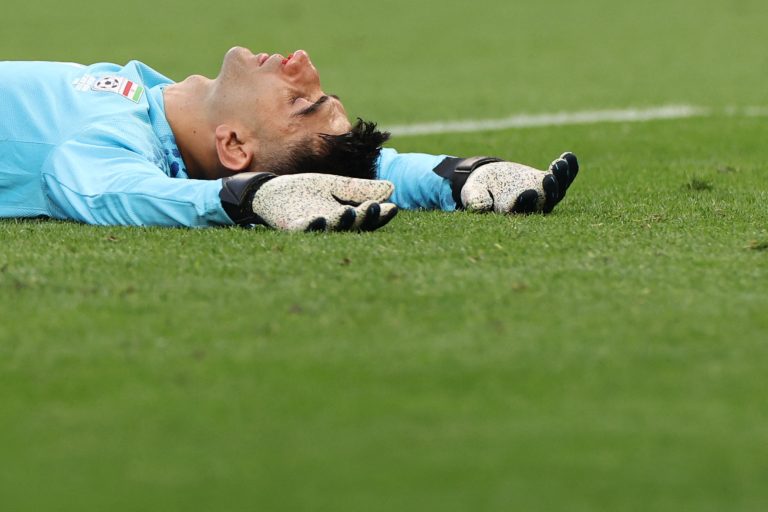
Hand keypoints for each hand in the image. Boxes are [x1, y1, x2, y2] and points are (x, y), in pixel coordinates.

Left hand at [250, 173, 397, 231]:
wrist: (273, 193)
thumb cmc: (307, 191)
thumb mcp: (336, 186)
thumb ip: (360, 189)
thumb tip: (391, 188)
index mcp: (347, 215)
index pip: (368, 217)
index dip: (380, 215)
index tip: (392, 208)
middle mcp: (334, 224)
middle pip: (354, 224)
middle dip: (364, 217)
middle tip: (373, 208)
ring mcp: (316, 226)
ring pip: (333, 227)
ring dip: (342, 222)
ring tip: (349, 212)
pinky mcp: (295, 226)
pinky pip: (306, 229)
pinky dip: (313, 226)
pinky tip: (320, 219)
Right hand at [461, 152, 578, 213]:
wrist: (490, 180)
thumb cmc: (479, 189)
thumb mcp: (473, 193)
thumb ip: (475, 199)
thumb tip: (480, 206)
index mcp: (513, 212)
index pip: (523, 211)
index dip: (527, 203)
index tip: (529, 193)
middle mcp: (532, 206)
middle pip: (546, 203)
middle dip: (549, 191)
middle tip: (548, 177)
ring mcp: (543, 195)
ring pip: (558, 190)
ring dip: (562, 178)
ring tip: (560, 163)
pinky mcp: (548, 183)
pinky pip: (563, 177)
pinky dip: (569, 168)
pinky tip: (569, 155)